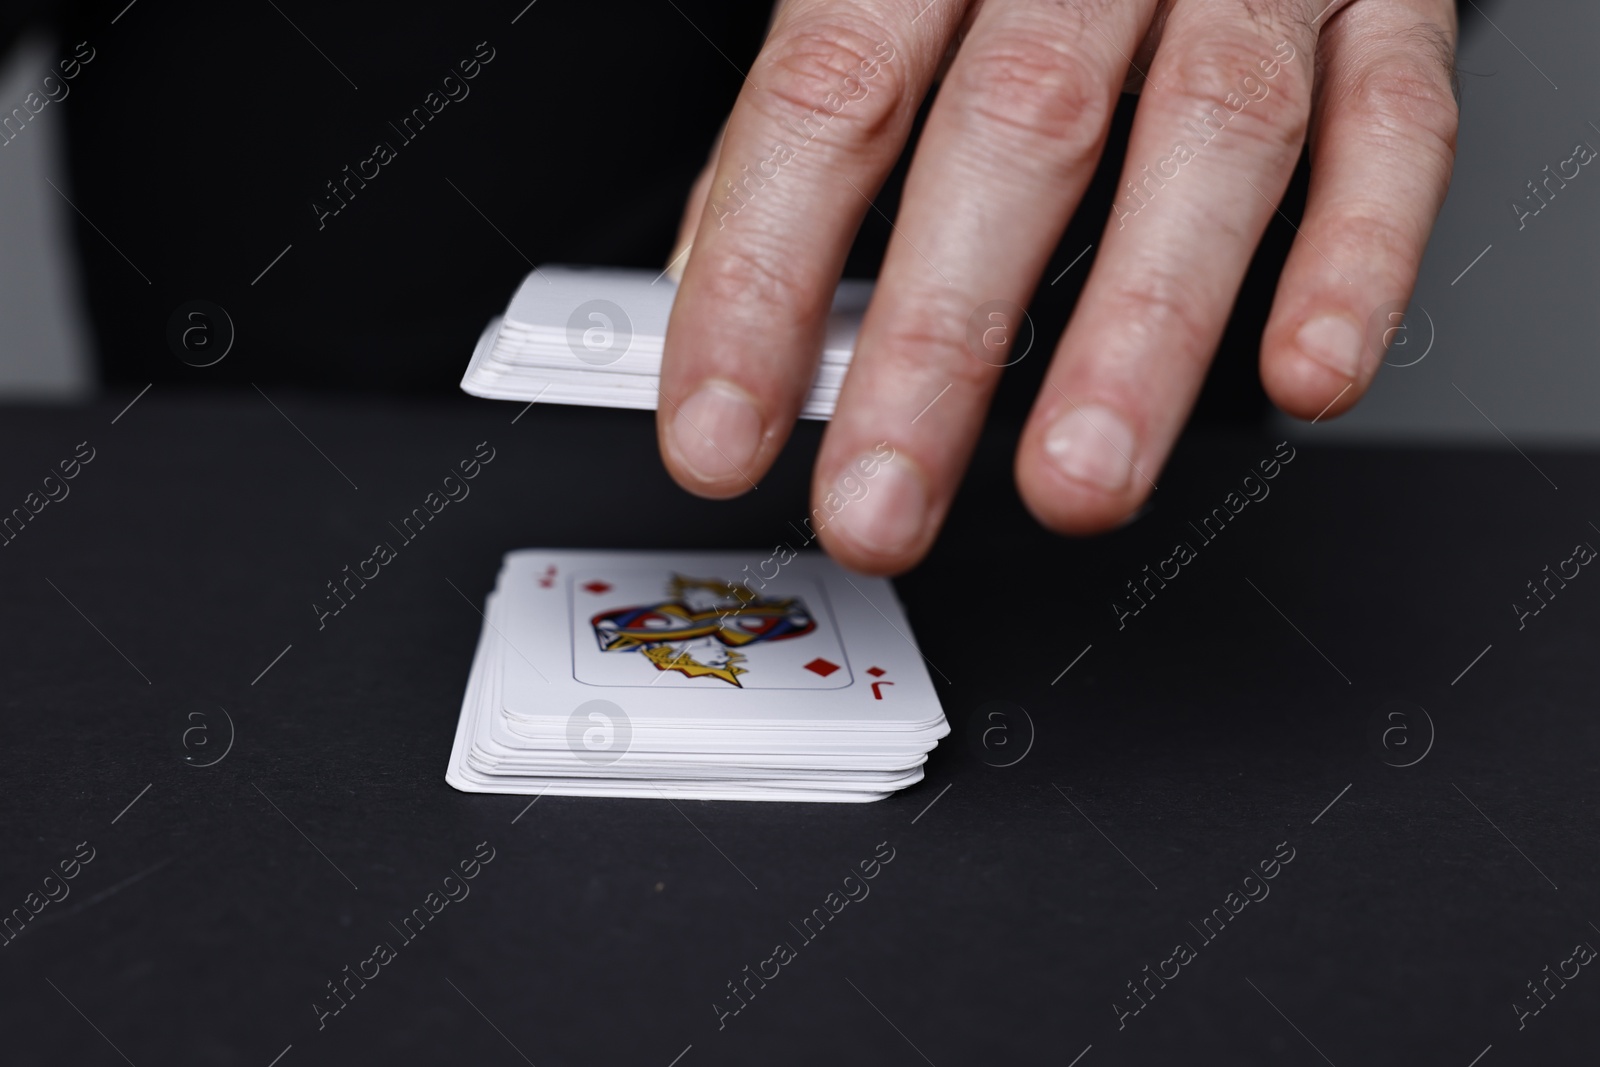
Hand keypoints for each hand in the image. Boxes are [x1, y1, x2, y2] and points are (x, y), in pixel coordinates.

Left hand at [656, 0, 1458, 573]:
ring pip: (1210, 135)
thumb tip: (720, 281)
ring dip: (1142, 328)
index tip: (720, 432)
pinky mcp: (1387, 1)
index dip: (763, 275)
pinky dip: (1356, 254)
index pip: (829, 99)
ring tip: (1079, 478)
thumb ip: (821, 120)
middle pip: (1011, 131)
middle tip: (883, 502)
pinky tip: (1305, 373)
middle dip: (938, 344)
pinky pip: (1394, 122)